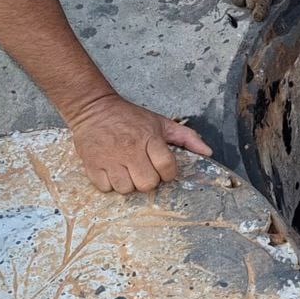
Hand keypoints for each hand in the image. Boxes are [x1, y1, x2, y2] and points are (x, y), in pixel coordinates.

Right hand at [67, 94, 212, 193]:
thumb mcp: (161, 123)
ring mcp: (110, 158)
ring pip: (126, 189)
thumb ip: (187, 137)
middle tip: (144, 170)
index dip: (168, 173)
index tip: (163, 169)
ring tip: (127, 170)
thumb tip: (207, 152)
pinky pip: (105, 188)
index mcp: (149, 138)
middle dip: (149, 180)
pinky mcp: (92, 164)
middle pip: (147, 183)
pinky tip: (113, 171)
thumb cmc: (130, 118)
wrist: (94, 109)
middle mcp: (129, 150)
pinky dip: (110, 184)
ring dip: (129, 184)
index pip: (167, 168)